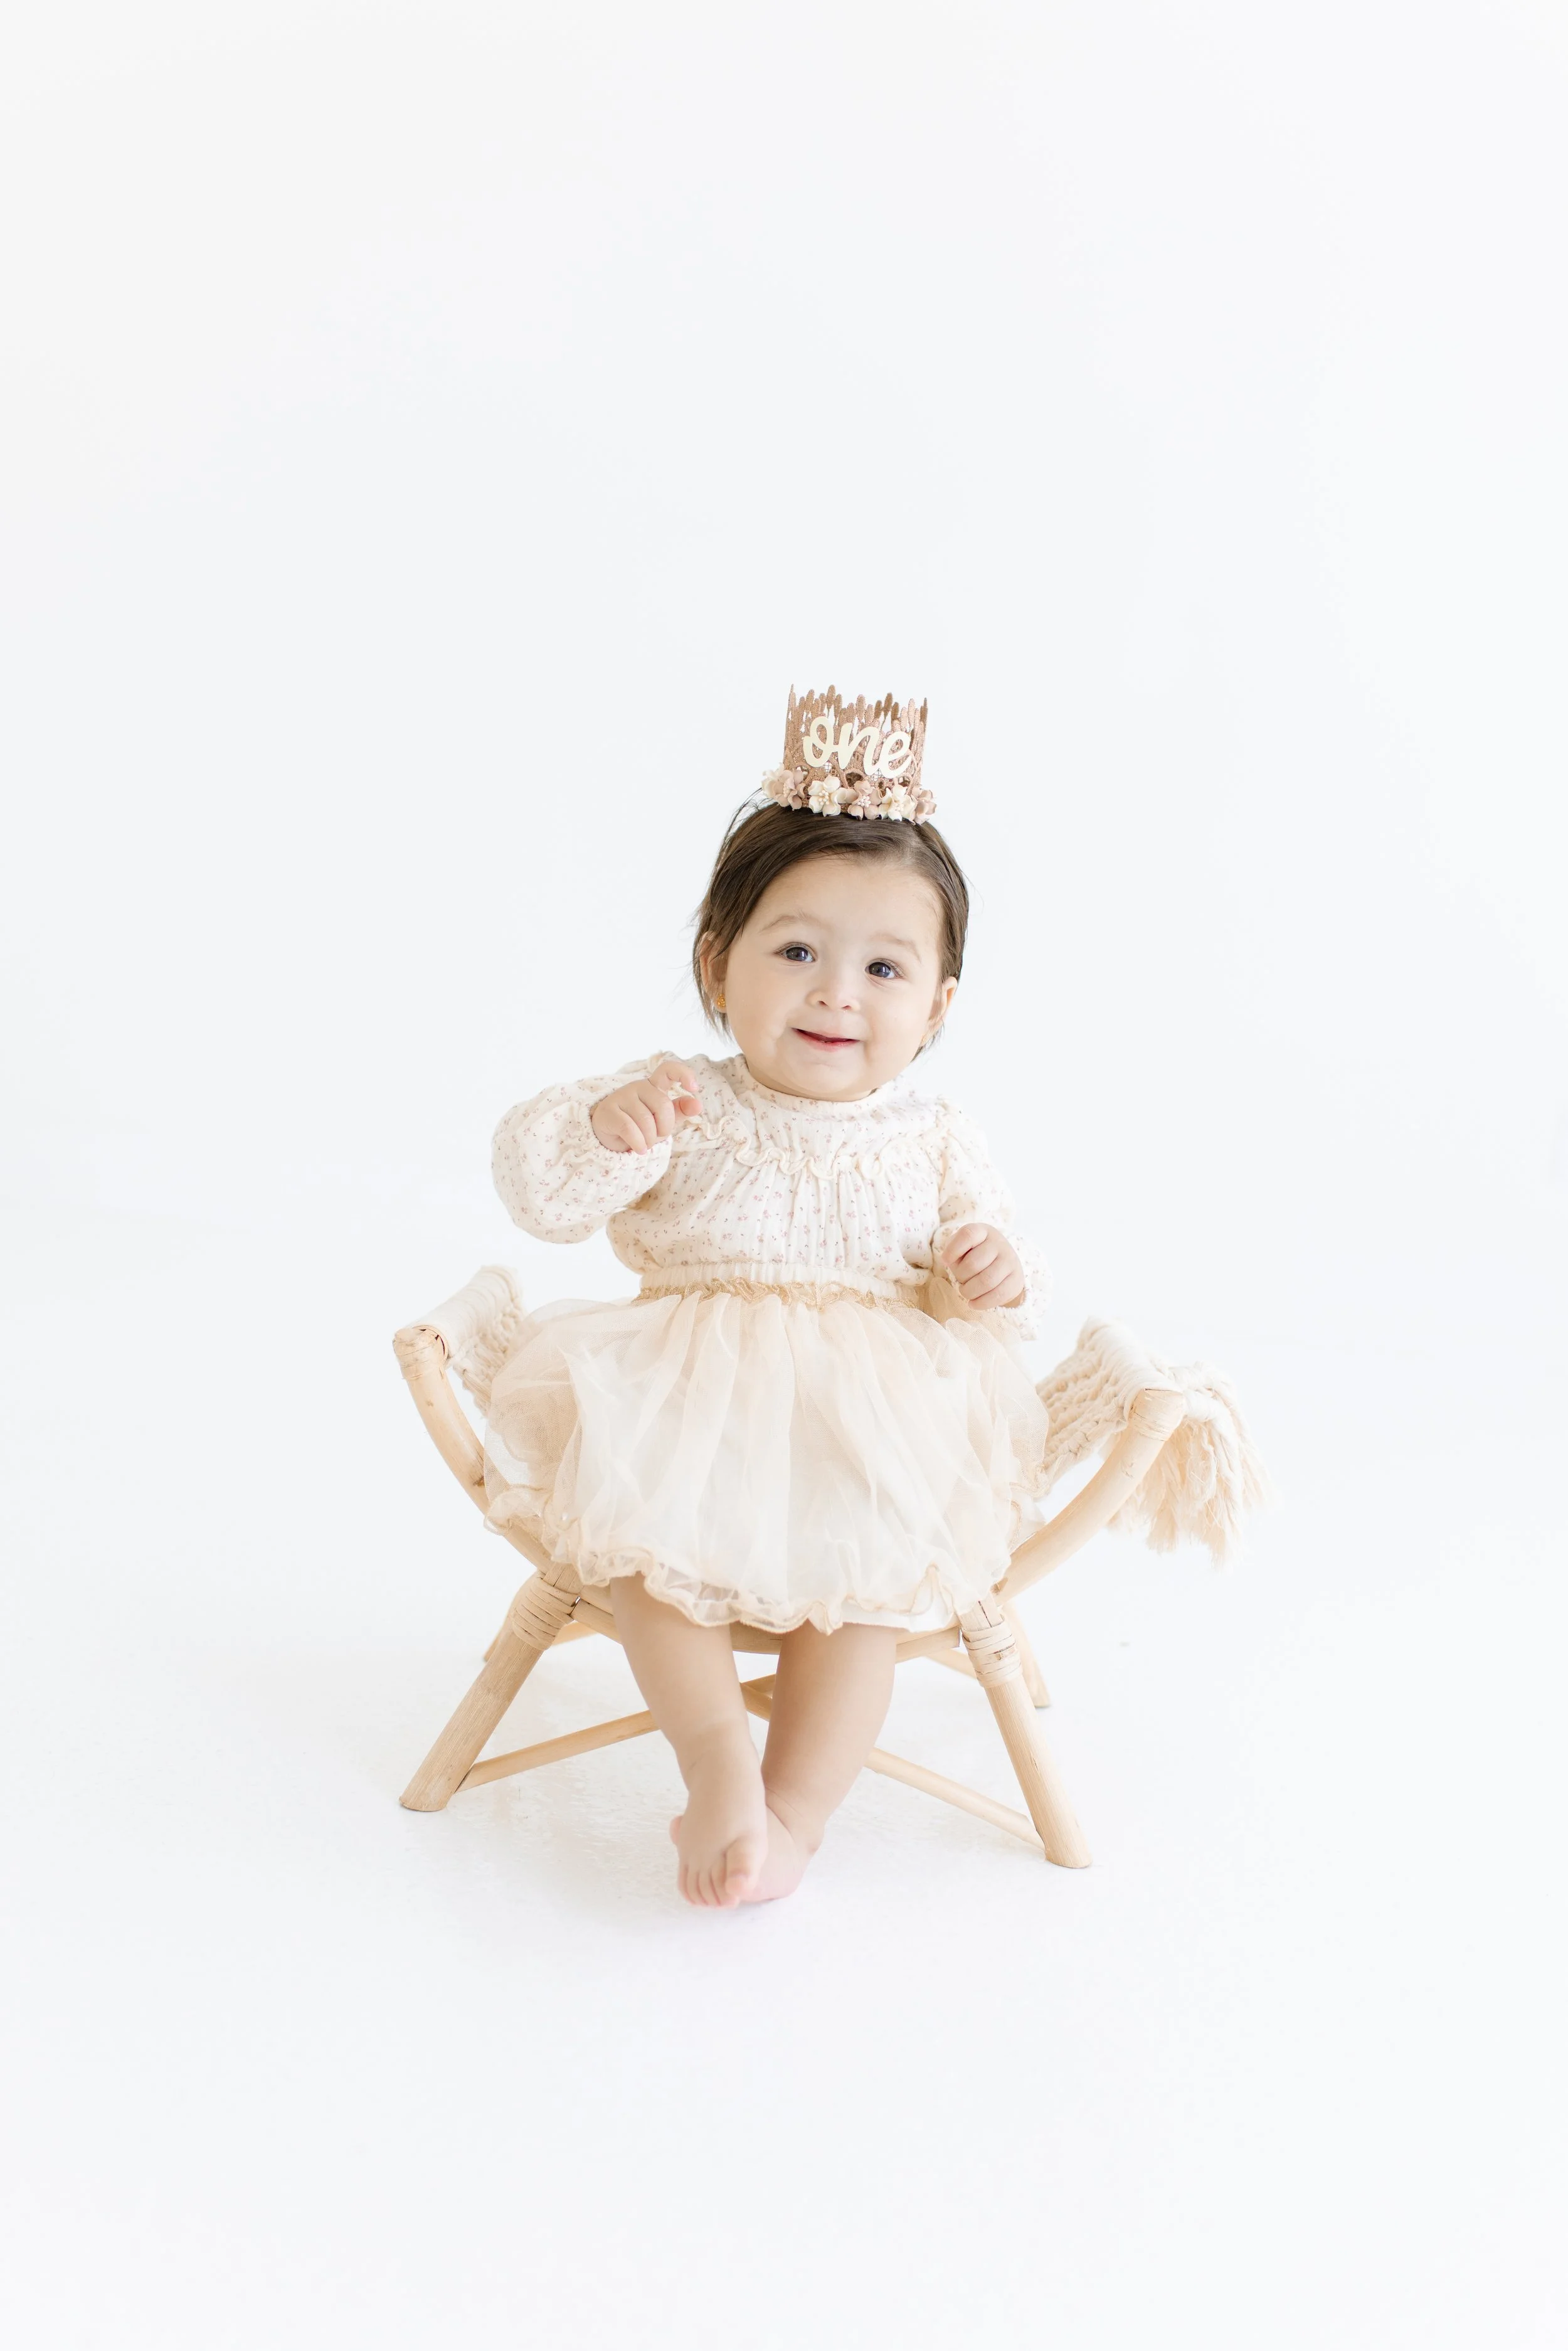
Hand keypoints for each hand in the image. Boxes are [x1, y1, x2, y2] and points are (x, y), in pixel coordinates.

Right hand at [589, 1059, 704, 1154]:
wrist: (611, 1135)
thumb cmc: (641, 1125)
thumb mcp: (663, 1119)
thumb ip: (680, 1111)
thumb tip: (698, 1105)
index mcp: (654, 1085)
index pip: (668, 1069)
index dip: (683, 1074)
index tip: (694, 1088)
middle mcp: (638, 1086)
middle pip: (662, 1105)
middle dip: (665, 1127)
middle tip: (657, 1136)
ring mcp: (621, 1096)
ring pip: (645, 1120)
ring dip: (649, 1139)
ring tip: (645, 1143)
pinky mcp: (608, 1110)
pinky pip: (629, 1129)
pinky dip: (638, 1143)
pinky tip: (639, 1149)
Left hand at [938, 1222, 1025, 1310]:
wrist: (1001, 1266)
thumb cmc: (974, 1255)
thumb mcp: (962, 1247)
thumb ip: (952, 1250)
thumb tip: (947, 1260)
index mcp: (982, 1231)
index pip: (967, 1235)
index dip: (953, 1249)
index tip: (945, 1260)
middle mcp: (999, 1243)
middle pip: (973, 1264)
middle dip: (961, 1277)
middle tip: (961, 1281)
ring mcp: (1010, 1261)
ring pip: (986, 1281)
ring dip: (969, 1292)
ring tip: (966, 1292)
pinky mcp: (1016, 1279)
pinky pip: (998, 1295)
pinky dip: (981, 1303)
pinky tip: (974, 1303)